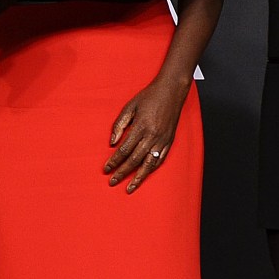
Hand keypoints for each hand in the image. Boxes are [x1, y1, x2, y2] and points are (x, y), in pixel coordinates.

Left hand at [104, 76, 187, 193]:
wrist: (171, 91)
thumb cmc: (149, 97)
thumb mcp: (130, 106)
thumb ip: (120, 124)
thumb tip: (112, 142)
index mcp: (141, 127)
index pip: (124, 149)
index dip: (114, 161)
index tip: (106, 168)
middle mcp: (152, 136)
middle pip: (134, 160)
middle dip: (122, 172)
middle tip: (112, 181)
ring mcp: (162, 140)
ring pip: (148, 164)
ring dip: (138, 177)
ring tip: (129, 188)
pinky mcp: (169, 141)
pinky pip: (160, 160)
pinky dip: (151, 169)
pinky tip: (144, 176)